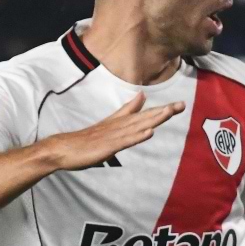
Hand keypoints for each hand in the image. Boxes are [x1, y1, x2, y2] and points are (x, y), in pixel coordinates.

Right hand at [40, 92, 184, 170]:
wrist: (62, 149)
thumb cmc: (86, 139)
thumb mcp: (109, 124)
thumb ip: (126, 111)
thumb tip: (141, 96)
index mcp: (119, 122)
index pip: (143, 114)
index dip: (161, 109)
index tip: (179, 104)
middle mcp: (118, 126)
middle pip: (144, 117)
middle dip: (163, 111)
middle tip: (182, 104)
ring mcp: (113, 136)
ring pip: (137, 126)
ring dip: (153, 119)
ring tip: (169, 112)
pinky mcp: (107, 146)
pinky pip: (124, 141)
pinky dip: (137, 136)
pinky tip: (149, 132)